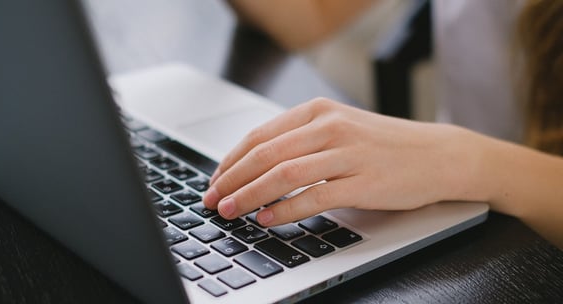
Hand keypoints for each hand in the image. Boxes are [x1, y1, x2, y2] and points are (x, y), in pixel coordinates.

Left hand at [203, 98, 477, 225]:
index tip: (215, 180)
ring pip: (283, 174)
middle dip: (231, 180)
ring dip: (250, 195)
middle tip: (213, 199)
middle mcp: (329, 127)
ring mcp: (347, 153)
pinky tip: (267, 219)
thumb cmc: (383, 145)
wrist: (438, 155)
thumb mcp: (338, 129)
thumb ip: (299, 141)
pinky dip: (285, 209)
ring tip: (230, 210)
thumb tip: (253, 166)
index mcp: (317, 112)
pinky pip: (314, 197)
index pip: (259, 136)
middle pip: (265, 154)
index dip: (230, 161)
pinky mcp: (363, 181)